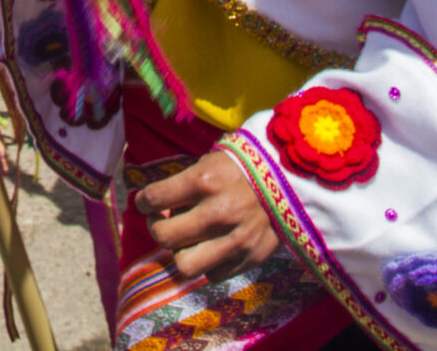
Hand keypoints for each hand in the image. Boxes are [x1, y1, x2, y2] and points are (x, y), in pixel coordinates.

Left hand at [134, 148, 280, 279]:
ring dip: (181, 252)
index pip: (154, 199)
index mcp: (205, 180)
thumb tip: (156, 208)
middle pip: (164, 237)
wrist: (294, 181)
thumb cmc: (243, 168)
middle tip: (164, 220)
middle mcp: (218, 212)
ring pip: (185, 265)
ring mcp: (236, 239)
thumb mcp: (211, 162)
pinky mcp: (250, 258)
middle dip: (157, 228)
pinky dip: (207, 264)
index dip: (142, 202)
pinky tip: (213, 247)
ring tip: (186, 240)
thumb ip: (184, 185)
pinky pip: (212, 274)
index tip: (146, 203)